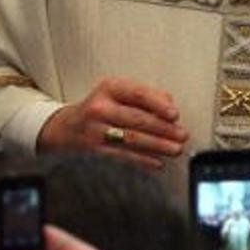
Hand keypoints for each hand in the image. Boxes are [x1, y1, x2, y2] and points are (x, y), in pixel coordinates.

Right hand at [37, 76, 187, 168]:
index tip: (174, 114)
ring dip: (157, 146)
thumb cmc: (101, 105)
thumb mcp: (118, 91)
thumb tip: (169, 105)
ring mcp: (96, 130)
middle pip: (137, 119)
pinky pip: (124, 155)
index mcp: (109, 88)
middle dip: (163, 129)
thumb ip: (145, 95)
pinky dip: (143, 159)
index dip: (158, 104)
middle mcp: (100, 108)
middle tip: (181, 135)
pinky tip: (157, 162)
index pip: (137, 94)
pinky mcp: (96, 149)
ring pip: (132, 139)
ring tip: (175, 149)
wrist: (68, 126)